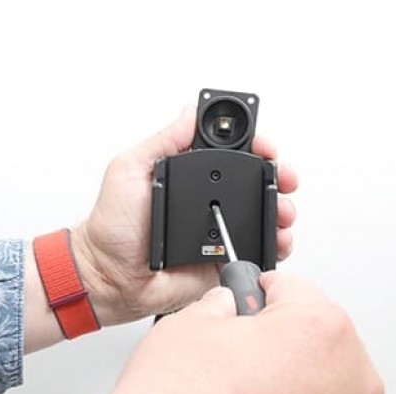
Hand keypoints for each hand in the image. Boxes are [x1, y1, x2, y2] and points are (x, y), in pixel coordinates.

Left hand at [71, 107, 298, 324]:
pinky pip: (259, 248)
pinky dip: (275, 243)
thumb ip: (161, 142)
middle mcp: (208, 199)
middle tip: (283, 178)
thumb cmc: (114, 230)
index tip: (266, 147)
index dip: (254, 145)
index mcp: (189, 175)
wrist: (113, 278)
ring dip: (280, 209)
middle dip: (277, 176)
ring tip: (280, 212)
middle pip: (255, 181)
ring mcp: (219, 228)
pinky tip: (276, 238)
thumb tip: (188, 113)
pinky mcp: (225, 257)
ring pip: (263, 213)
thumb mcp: (129, 171)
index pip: (230, 152)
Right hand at [107, 271, 383, 393]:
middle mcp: (349, 373)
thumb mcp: (192, 324)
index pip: (291, 285)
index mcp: (319, 328)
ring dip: (285, 367)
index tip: (248, 302)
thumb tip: (226, 304)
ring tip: (245, 382)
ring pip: (316, 367)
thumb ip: (220, 302)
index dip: (257, 291)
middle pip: (309, 326)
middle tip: (240, 349)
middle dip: (275, 332)